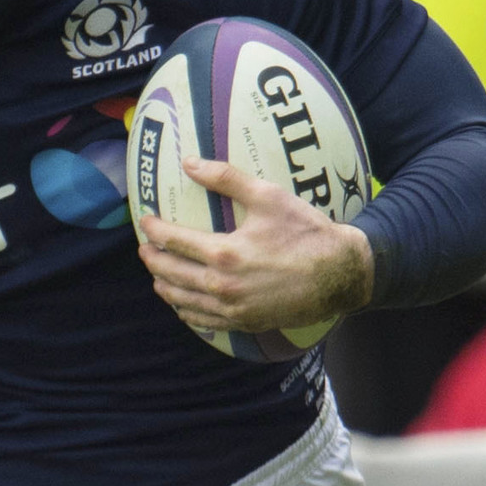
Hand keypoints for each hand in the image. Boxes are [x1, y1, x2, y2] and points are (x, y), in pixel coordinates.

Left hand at [138, 156, 373, 339]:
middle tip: (144, 248)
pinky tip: (182, 302)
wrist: (340, 275)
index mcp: (224, 253)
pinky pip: (202, 321)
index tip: (145, 221)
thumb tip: (189, 163)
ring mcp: (231, 308)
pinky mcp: (243, 322)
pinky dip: (185, 310)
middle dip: (152, 259)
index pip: (173, 242)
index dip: (154, 231)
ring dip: (163, 286)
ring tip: (157, 274)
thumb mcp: (269, 197)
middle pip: (170, 273)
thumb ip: (226, 178)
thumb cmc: (306, 232)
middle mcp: (222, 285)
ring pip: (181, 300)